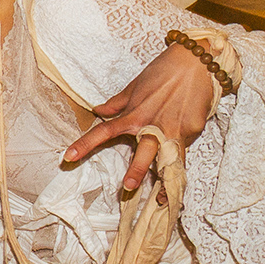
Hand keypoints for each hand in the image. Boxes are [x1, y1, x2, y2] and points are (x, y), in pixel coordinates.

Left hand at [64, 43, 214, 191]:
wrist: (196, 62)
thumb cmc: (163, 71)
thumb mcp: (134, 85)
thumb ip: (117, 104)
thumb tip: (97, 111)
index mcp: (133, 115)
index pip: (104, 132)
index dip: (85, 144)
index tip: (68, 157)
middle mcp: (152, 125)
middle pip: (142, 151)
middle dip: (137, 170)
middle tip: (128, 187)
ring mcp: (174, 129)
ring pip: (168, 160)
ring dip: (164, 181)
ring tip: (161, 201)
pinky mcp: (193, 130)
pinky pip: (184, 151)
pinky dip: (180, 167)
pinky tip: (177, 184)